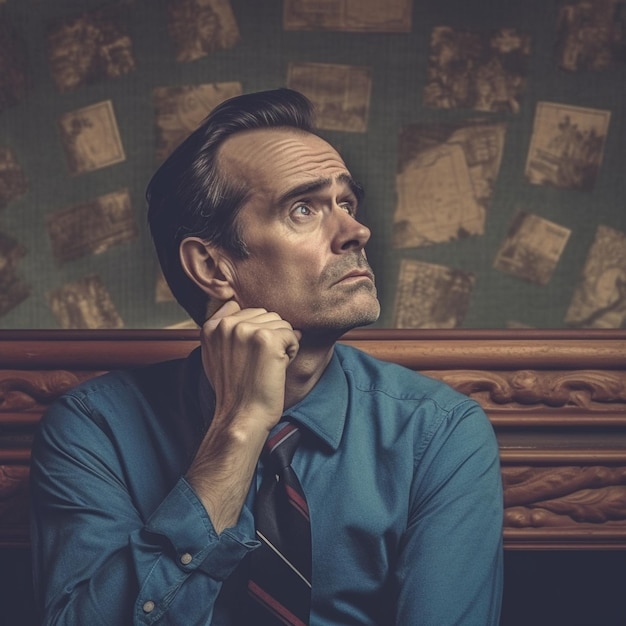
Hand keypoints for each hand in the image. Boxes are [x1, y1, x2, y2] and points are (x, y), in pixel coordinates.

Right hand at [187, 300, 300, 532]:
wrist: (241, 417)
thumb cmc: (234, 391)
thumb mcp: (215, 356)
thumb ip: (224, 330)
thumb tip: (241, 305)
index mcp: (211, 327)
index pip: (247, 310)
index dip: (256, 332)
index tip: (249, 356)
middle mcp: (226, 324)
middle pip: (267, 314)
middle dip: (271, 337)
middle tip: (259, 364)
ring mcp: (246, 330)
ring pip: (281, 323)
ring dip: (282, 344)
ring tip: (267, 366)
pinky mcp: (267, 338)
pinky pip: (293, 334)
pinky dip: (292, 352)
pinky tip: (277, 369)